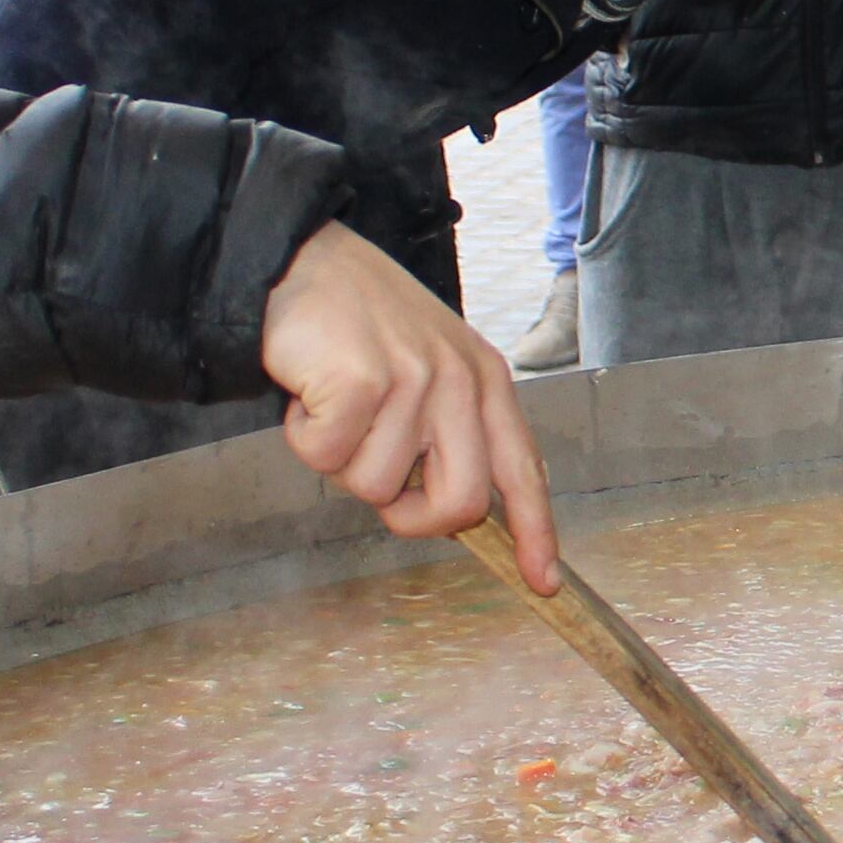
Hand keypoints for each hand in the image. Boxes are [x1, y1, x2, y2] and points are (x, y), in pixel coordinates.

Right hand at [257, 222, 558, 588]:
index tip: (543, 582)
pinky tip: (308, 391)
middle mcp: (460, 380)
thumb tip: (453, 513)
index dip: (536, 532)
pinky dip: (303, 437)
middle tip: (376, 483)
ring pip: (377, 488)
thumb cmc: (357, 324)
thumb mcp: (427, 366)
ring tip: (334, 403)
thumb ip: (448, 430)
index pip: (523, 469)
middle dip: (411, 517)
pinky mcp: (362, 382)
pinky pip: (327, 458)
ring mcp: (414, 381)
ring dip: (340, 460)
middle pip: (460, 503)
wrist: (299, 259)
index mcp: (485, 379)